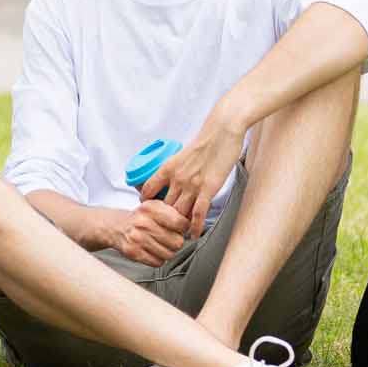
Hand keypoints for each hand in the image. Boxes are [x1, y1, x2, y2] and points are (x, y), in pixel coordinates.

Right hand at [101, 200, 195, 266]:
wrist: (116, 227)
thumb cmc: (142, 217)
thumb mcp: (155, 206)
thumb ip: (174, 212)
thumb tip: (194, 226)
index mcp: (151, 208)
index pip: (181, 223)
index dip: (183, 228)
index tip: (178, 228)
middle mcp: (143, 222)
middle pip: (177, 242)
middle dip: (176, 242)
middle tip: (169, 238)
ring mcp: (137, 238)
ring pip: (169, 254)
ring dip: (168, 252)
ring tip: (160, 245)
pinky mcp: (133, 252)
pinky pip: (158, 262)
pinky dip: (158, 259)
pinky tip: (153, 251)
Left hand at [141, 114, 245, 237]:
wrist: (221, 132)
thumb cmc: (205, 141)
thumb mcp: (183, 155)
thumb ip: (178, 169)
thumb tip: (177, 179)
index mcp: (167, 168)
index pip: (148, 189)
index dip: (146, 202)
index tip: (148, 210)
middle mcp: (176, 178)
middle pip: (163, 206)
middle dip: (162, 218)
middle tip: (164, 228)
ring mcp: (191, 185)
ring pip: (179, 212)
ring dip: (178, 225)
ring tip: (179, 234)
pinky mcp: (207, 189)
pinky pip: (198, 213)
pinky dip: (195, 226)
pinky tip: (194, 234)